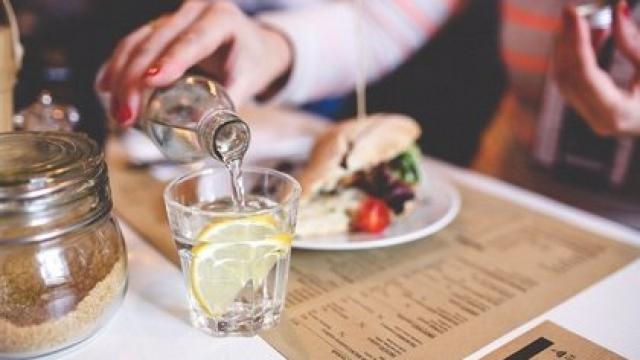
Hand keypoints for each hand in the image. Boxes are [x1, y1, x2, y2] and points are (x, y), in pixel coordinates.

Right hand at [98, 1, 291, 124]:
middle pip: (156, 41)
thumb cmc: (251, 62)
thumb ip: (230, 105)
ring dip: (120, 77)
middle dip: (135, 79)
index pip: (193, 39)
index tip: (151, 82)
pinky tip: (105, 87)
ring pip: (137, 41)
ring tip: (118, 113)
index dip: (171, 60)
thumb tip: (210, 136)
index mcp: (221, 18)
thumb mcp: (248, 80)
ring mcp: (173, 17)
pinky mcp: (159, 28)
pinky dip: (117, 66)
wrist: (252, 44)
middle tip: (127, 115)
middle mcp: (195, 10)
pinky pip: (132, 43)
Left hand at [553, 1, 639, 135]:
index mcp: (617, 112)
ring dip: (570, 46)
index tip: (575, 15)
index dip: (578, 42)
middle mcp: (598, 118)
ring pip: (566, 78)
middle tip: (571, 11)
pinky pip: (573, 80)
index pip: (585, 74)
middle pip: (568, 75)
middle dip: (567, 41)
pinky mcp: (590, 110)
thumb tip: (618, 9)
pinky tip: (594, 35)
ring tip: (584, 19)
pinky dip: (577, 56)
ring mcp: (591, 117)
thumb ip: (634, 42)